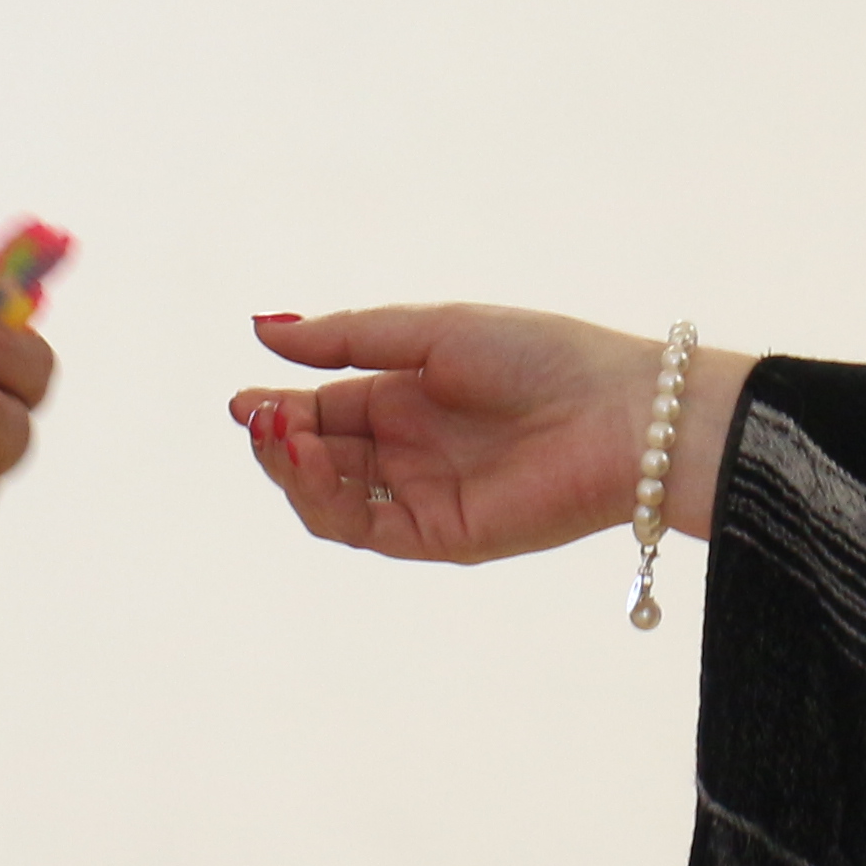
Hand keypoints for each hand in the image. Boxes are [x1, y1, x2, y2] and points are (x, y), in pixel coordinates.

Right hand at [228, 306, 744, 564]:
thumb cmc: (540, 356)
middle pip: (319, 457)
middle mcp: (412, 452)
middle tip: (258, 417)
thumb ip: (348, 339)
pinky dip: (326, 498)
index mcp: (409, 399)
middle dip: (279, 439)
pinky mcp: (442, 535)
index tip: (244, 399)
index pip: (326, 410)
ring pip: (331, 498)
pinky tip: (313, 460)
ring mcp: (424, 497)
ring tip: (282, 435)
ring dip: (294, 469)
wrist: (622, 414)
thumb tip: (263, 330)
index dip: (280, 408)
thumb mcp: (432, 333)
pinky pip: (365, 528)